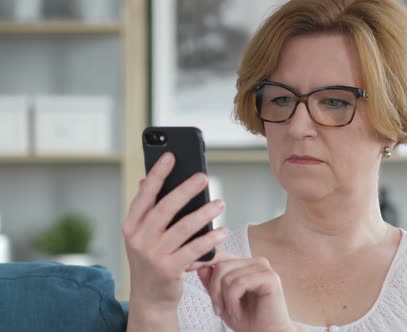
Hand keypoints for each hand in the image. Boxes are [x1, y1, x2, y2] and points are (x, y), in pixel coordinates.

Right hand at [122, 152, 227, 312]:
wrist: (150, 297)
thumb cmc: (152, 259)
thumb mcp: (143, 235)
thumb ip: (147, 210)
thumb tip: (149, 178)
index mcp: (131, 225)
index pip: (144, 195)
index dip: (157, 174)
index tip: (171, 156)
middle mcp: (138, 238)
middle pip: (165, 207)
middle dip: (186, 190)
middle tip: (204, 177)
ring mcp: (153, 254)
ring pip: (183, 227)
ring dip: (205, 213)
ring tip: (220, 203)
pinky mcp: (169, 269)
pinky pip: (194, 249)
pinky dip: (210, 239)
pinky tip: (222, 230)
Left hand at [196, 251, 298, 331]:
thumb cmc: (247, 319)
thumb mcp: (222, 300)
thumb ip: (212, 282)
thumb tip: (198, 264)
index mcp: (245, 264)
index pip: (220, 255)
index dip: (203, 260)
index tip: (187, 268)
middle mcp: (255, 262)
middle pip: (221, 266)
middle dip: (214, 290)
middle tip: (218, 310)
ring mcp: (264, 268)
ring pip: (228, 275)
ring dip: (224, 299)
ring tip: (229, 312)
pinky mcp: (270, 278)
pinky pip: (239, 283)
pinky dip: (233, 301)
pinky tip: (237, 312)